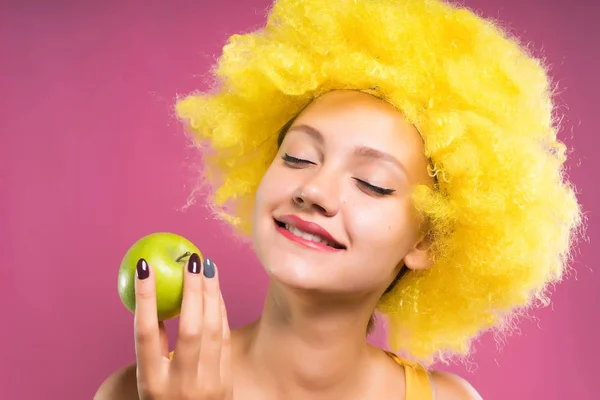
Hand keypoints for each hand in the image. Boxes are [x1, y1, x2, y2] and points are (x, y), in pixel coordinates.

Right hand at [133, 254, 231, 399]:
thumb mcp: (148, 381)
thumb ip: (152, 347)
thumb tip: (153, 299)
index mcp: (152, 384)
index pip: (146, 334)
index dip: (145, 298)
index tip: (145, 267)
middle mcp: (180, 384)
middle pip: (189, 329)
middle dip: (192, 290)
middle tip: (190, 259)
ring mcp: (208, 384)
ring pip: (213, 330)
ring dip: (211, 294)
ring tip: (206, 266)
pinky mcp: (227, 381)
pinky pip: (225, 338)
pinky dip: (221, 311)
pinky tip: (216, 291)